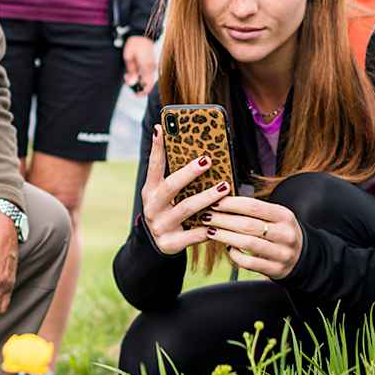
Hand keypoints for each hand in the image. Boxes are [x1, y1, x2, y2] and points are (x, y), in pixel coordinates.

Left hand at [122, 36, 157, 95]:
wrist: (141, 34)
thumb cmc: (135, 44)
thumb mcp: (129, 58)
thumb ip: (131, 72)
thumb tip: (131, 82)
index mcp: (147, 67)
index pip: (147, 85)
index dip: (142, 92)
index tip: (136, 95)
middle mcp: (151, 68)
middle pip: (146, 83)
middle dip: (136, 84)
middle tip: (128, 79)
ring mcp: (152, 65)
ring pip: (146, 78)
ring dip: (137, 79)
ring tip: (128, 74)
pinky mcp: (150, 62)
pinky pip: (146, 72)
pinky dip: (139, 74)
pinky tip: (133, 70)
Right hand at [140, 125, 230, 253]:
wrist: (157, 245)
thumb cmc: (167, 210)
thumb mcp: (163, 193)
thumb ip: (171, 173)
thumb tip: (177, 140)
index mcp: (150, 190)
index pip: (154, 166)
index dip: (157, 148)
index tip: (162, 129)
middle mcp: (151, 207)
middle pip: (170, 187)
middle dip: (189, 173)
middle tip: (207, 160)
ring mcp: (160, 226)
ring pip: (185, 209)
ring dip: (206, 197)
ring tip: (225, 187)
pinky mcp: (170, 244)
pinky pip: (193, 235)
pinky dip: (208, 228)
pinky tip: (221, 222)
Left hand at [206, 195, 302, 278]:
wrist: (304, 258)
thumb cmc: (281, 232)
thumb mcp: (276, 217)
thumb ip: (256, 210)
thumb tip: (223, 199)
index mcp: (284, 216)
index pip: (254, 206)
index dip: (231, 204)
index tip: (214, 202)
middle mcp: (285, 234)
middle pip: (248, 225)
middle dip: (223, 220)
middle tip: (206, 216)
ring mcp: (282, 253)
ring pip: (247, 243)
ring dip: (225, 236)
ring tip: (210, 231)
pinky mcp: (275, 269)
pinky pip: (249, 263)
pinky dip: (235, 256)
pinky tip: (228, 248)